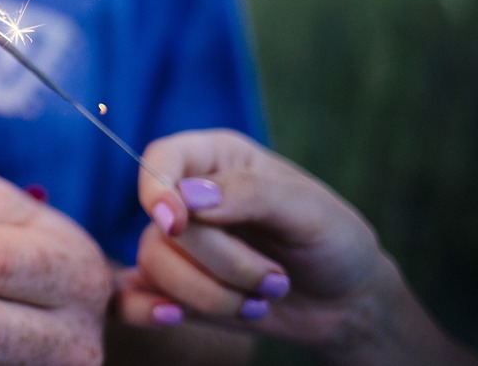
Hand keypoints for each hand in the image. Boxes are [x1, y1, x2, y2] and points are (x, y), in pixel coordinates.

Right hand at [116, 129, 477, 364]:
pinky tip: (172, 317)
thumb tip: (188, 197)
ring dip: (212, 294)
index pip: (162, 159)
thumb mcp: (307, 209)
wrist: (345, 301)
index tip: (177, 224)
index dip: (157, 189)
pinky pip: (132, 297)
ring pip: (155, 265)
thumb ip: (250, 193)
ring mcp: (179, 246)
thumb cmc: (333, 240)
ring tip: (260, 300)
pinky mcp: (173, 288)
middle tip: (275, 279)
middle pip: (163, 226)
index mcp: (217, 160)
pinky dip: (144, 309)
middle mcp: (189, 199)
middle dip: (222, 263)